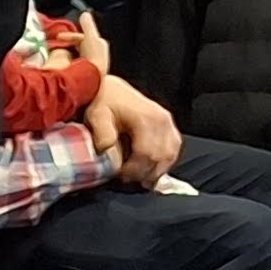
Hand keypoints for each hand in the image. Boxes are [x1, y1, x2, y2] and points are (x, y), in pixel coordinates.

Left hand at [102, 74, 181, 188]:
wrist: (112, 90)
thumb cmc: (104, 103)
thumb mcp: (97, 115)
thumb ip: (102, 132)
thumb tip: (106, 149)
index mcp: (146, 118)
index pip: (146, 153)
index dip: (134, 170)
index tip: (120, 176)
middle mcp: (162, 120)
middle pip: (161, 157)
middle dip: (144, 173)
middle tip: (127, 179)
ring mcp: (168, 122)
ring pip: (170, 155)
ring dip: (156, 170)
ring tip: (140, 178)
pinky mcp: (170, 125)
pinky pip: (174, 148)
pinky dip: (165, 162)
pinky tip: (152, 168)